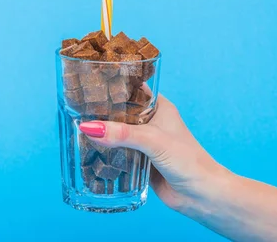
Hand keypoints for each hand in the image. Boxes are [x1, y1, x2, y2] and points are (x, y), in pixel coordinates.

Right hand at [79, 94, 228, 210]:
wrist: (201, 195)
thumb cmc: (188, 160)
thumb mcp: (153, 141)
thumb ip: (122, 134)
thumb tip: (90, 128)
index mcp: (158, 107)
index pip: (131, 89)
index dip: (112, 85)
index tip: (88, 81)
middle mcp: (149, 121)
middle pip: (119, 111)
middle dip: (101, 111)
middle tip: (75, 106)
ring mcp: (143, 141)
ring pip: (116, 132)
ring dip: (101, 132)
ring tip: (75, 125)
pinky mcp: (138, 160)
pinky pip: (117, 152)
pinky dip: (104, 151)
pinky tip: (87, 149)